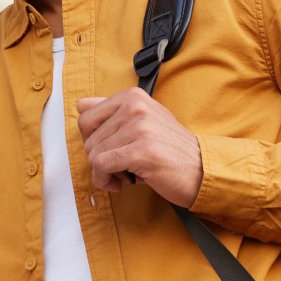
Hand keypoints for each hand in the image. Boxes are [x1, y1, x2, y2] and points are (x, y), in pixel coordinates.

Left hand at [76, 88, 202, 207]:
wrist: (201, 170)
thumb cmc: (170, 149)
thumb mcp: (143, 121)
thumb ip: (112, 111)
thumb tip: (79, 104)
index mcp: (133, 97)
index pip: (85, 116)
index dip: (92, 139)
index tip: (108, 149)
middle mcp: (135, 107)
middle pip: (88, 138)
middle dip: (98, 158)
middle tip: (119, 166)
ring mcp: (139, 128)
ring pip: (93, 154)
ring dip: (103, 172)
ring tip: (123, 174)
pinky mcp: (141, 151)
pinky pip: (101, 166)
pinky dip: (105, 180)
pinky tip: (120, 184)